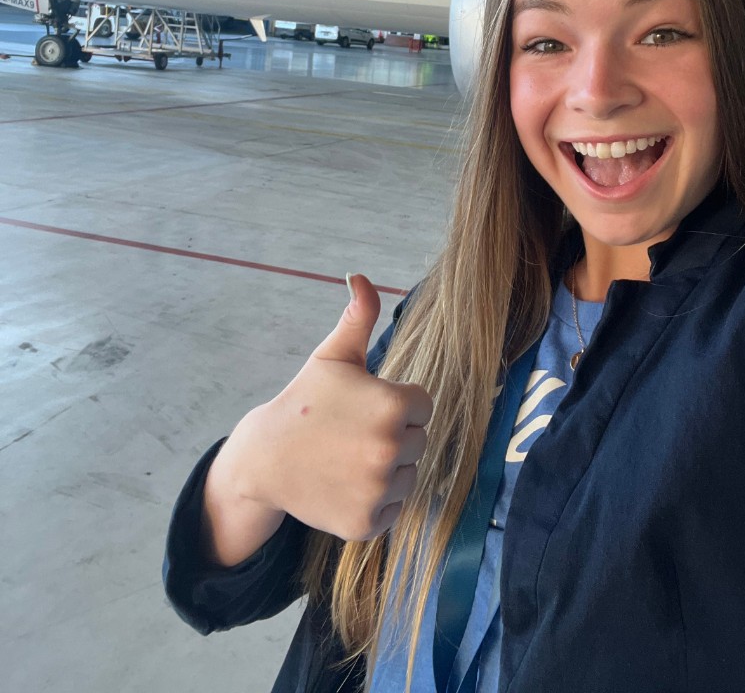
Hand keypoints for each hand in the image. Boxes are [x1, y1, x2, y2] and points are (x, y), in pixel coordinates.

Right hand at [223, 274, 432, 542]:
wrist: (264, 460)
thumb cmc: (305, 403)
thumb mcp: (333, 357)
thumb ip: (358, 317)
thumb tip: (360, 276)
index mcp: (394, 407)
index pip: (423, 405)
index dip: (396, 402)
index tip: (364, 406)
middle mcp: (391, 451)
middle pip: (418, 441)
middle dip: (392, 436)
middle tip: (352, 433)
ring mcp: (379, 491)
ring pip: (408, 476)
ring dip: (386, 470)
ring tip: (348, 457)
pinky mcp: (367, 523)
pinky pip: (392, 510)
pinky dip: (375, 501)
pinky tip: (345, 484)